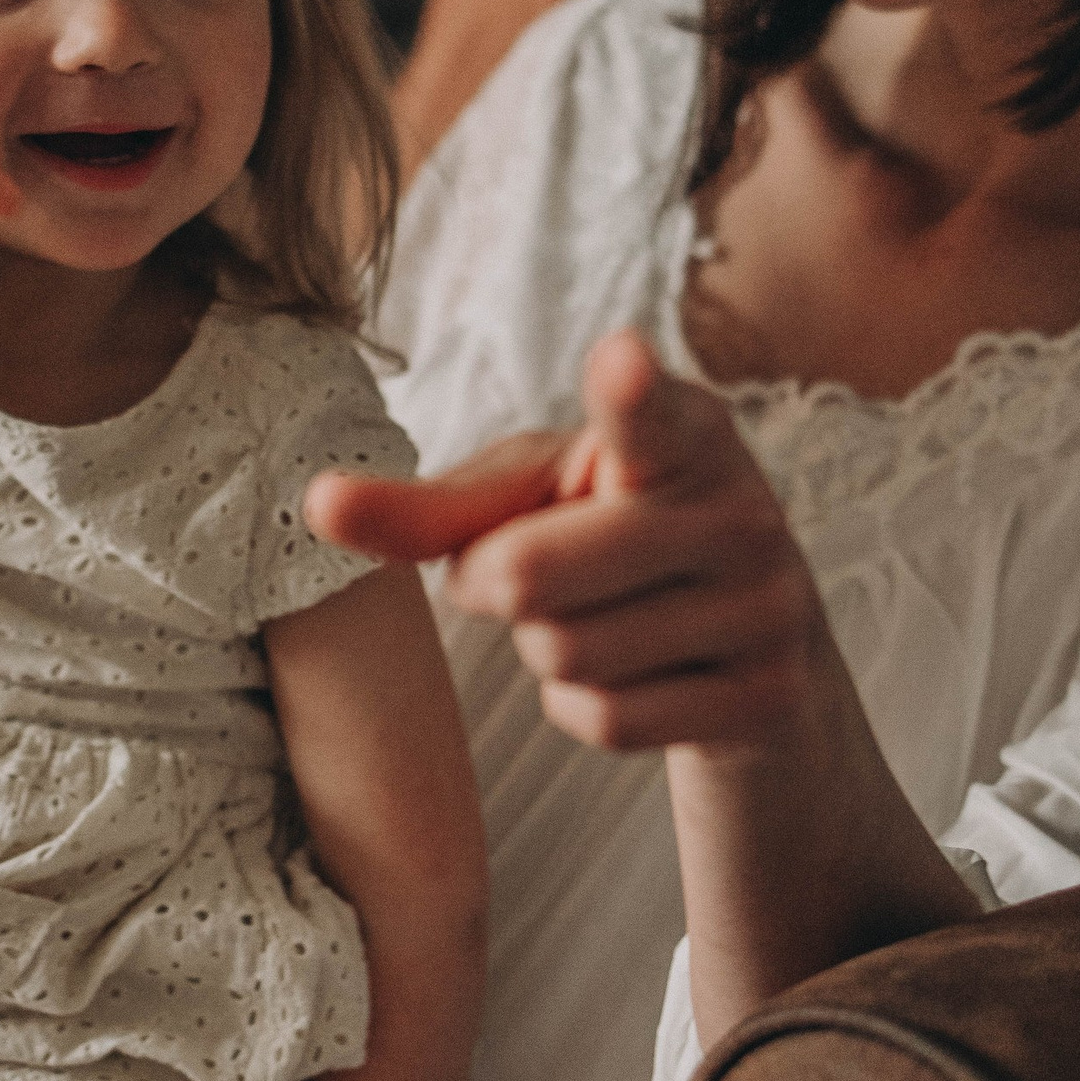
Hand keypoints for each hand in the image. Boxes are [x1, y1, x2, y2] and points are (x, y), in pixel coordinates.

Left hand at [309, 332, 833, 757]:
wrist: (750, 639)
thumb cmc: (610, 533)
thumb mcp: (534, 497)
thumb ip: (433, 504)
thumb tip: (313, 501)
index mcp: (683, 430)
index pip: (645, 415)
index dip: (626, 393)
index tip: (618, 360)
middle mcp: (740, 509)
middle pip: (530, 577)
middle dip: (495, 585)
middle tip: (530, 570)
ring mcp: (766, 607)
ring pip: (565, 655)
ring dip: (543, 650)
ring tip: (599, 613)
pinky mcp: (766, 696)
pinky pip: (606, 720)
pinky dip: (581, 706)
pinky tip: (632, 670)